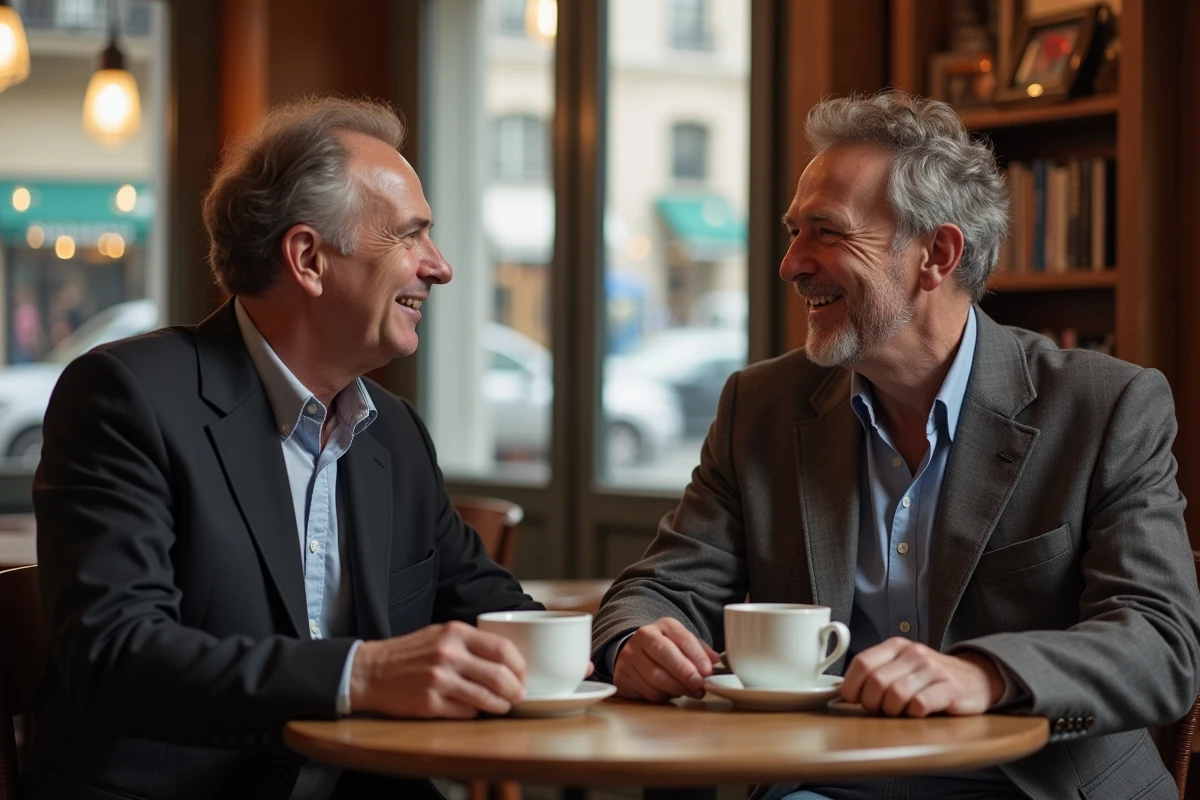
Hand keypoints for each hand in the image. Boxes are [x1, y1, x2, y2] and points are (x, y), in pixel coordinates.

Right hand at [349, 621, 526, 717]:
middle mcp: (449, 654)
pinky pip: (466, 712)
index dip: (519, 665)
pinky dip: (475, 712)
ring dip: (501, 705)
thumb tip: (506, 659)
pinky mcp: (430, 703)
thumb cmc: (410, 653)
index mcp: (455, 632)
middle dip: (516, 689)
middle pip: (499, 675)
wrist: (371, 671)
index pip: (502, 648)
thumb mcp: (439, 634)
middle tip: (520, 695)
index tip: (523, 674)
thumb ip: (470, 642)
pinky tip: (474, 709)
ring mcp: (439, 680)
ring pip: (486, 698)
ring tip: (504, 705)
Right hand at [613, 617, 720, 701]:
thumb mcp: (683, 643)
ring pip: (655, 677)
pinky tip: (672, 693)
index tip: (708, 670)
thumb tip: (715, 660)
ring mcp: (629, 656)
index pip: (681, 637)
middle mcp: (642, 637)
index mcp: (662, 626)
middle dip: (684, 672)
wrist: (634, 652)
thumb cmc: (666, 649)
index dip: (696, 654)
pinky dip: (663, 696)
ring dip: (677, 688)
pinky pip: (646, 691)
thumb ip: (700, 650)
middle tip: (699, 685)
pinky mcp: (622, 675)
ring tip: (691, 692)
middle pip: (664, 654)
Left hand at [840, 638, 1004, 716]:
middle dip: (871, 703)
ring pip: (895, 694)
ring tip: (899, 711)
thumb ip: (877, 673)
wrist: (976, 678)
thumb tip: (846, 692)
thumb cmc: (931, 677)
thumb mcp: (902, 666)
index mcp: (896, 646)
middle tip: (880, 710)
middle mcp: (913, 653)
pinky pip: (919, 704)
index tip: (852, 700)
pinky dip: (912, 713)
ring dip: (892, 710)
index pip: (862, 663)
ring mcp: (932, 669)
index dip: (852, 686)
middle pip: (876, 682)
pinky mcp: (950, 687)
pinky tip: (917, 712)